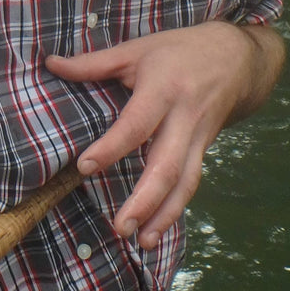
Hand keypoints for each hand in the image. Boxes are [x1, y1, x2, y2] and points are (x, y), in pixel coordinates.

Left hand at [45, 21, 282, 248]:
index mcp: (164, 89)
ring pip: (184, 182)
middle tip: (119, 227)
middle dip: (144, 200)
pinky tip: (155, 231)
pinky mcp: (204, 150)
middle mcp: (184, 118)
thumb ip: (93, 63)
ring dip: (163, 215)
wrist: (238, 58)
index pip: (136, 123)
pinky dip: (174, 210)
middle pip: (167, 165)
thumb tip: (51, 64)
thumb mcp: (138, 49)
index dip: (112, 146)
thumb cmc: (180, 51)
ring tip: (139, 241)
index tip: (85, 166)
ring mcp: (198, 138)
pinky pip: (191, 183)